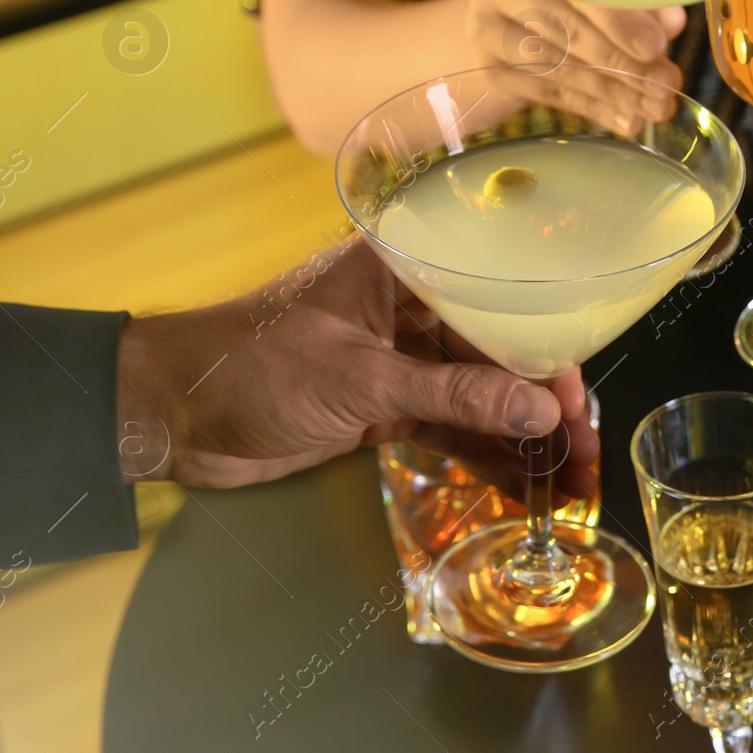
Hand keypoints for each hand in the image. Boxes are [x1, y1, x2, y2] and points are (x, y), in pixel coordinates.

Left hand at [115, 239, 597, 496]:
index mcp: (403, 267)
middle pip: (496, 349)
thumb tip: (541, 413)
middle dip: (540, 402)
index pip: (496, 296)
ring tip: (568, 479)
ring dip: (518, 436)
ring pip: (476, 394)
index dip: (543, 345)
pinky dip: (480, 454)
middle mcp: (408, 306)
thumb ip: (455, 396)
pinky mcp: (382, 405)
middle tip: (583, 449)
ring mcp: (397, 358)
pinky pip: (447, 426)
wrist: (169, 417)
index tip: (570, 397)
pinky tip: (521, 484)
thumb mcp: (362, 379)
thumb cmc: (253, 367)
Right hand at [467, 0, 685, 131]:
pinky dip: (594, 108)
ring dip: (613, 91)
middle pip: (564, 27)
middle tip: (664, 84)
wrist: (507, 17)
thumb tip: (673, 22)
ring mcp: (486, 28)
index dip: (617, 18)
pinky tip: (629, 119)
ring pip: (558, 66)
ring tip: (655, 106)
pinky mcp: (492, 70)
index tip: (656, 46)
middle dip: (622, 62)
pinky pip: (551, 93)